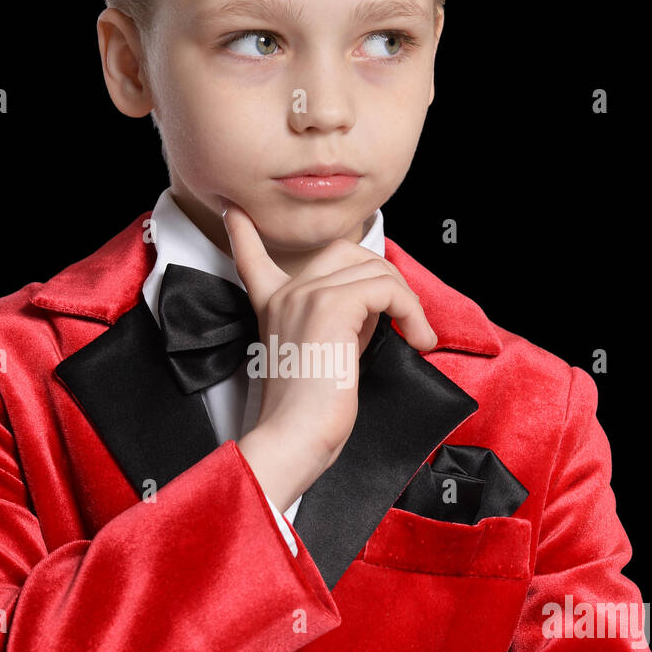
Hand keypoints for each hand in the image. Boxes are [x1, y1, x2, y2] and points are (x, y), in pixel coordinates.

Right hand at [224, 202, 436, 511]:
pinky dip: (413, 310)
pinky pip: (387, 288)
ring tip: (416, 334)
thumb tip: (377, 303)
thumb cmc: (309, 414)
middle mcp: (285, 292)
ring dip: (407, 300)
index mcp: (271, 305)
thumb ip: (339, 321)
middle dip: (385, 276)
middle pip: (346, 251)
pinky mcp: (332, 305)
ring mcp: (305, 294)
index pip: (251, 256)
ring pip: (374, 268)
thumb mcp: (322, 354)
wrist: (294, 439)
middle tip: (404, 317)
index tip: (234, 212)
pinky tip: (418, 338)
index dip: (244, 233)